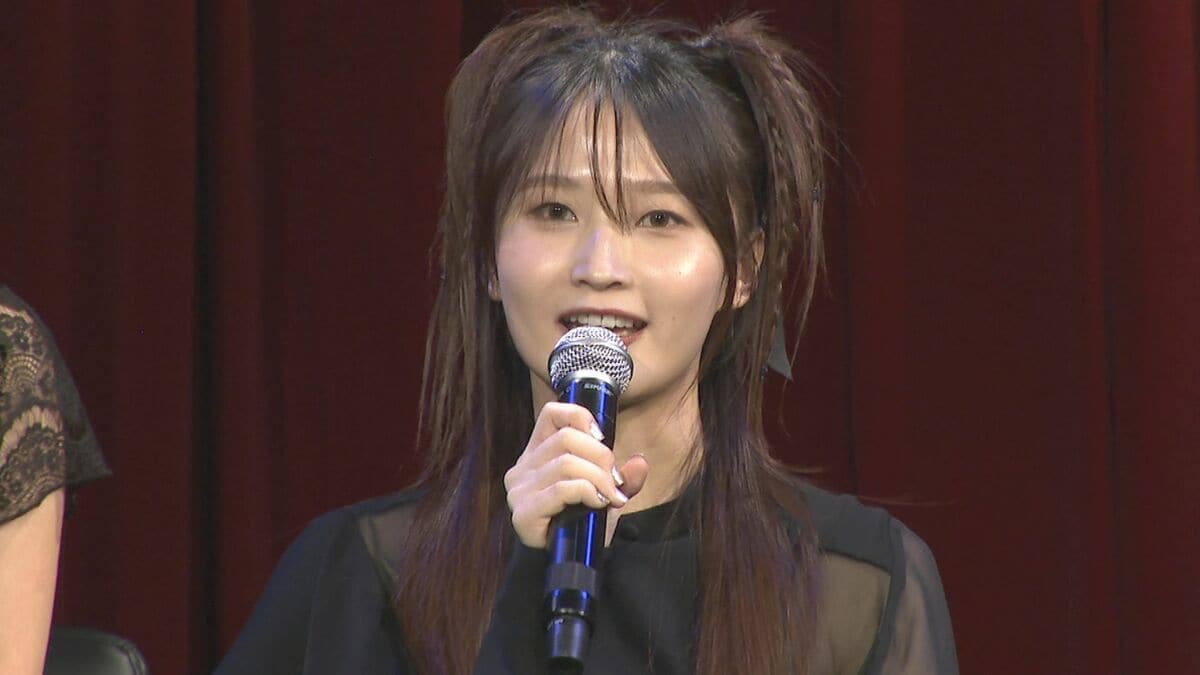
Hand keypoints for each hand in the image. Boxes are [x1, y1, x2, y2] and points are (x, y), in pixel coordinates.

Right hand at [504, 402, 648, 547]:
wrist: (569, 562)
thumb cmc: (582, 522)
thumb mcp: (606, 491)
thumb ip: (623, 476)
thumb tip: (640, 463)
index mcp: (537, 453)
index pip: (552, 414)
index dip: (580, 417)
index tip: (602, 438)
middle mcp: (522, 467)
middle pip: (566, 439)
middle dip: (600, 457)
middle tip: (614, 480)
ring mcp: (519, 491)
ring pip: (566, 463)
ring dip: (598, 478)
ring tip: (610, 495)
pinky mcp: (523, 513)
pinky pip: (561, 489)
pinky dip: (587, 492)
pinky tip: (597, 503)